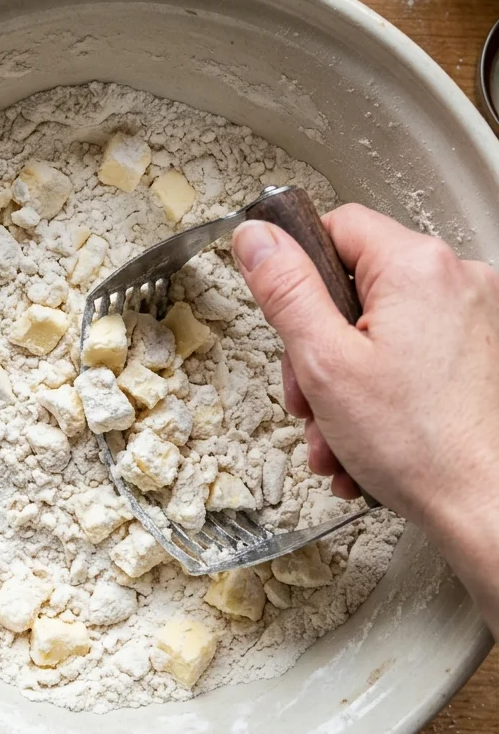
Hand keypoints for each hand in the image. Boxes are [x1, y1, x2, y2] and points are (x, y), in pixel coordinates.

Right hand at [232, 204, 498, 628]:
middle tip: (309, 398)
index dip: (298, 273)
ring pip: (380, 334)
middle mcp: (455, 280)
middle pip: (357, 290)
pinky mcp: (480, 355)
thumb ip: (285, 290)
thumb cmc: (420, 446)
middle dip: (319, 352)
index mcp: (416, 266)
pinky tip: (367, 440)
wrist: (486, 506)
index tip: (283, 312)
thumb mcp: (324, 362)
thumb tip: (258, 239)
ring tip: (338, 436)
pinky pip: (412, 358)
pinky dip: (382, 395)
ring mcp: (474, 319)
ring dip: (344, 385)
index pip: (336, 227)